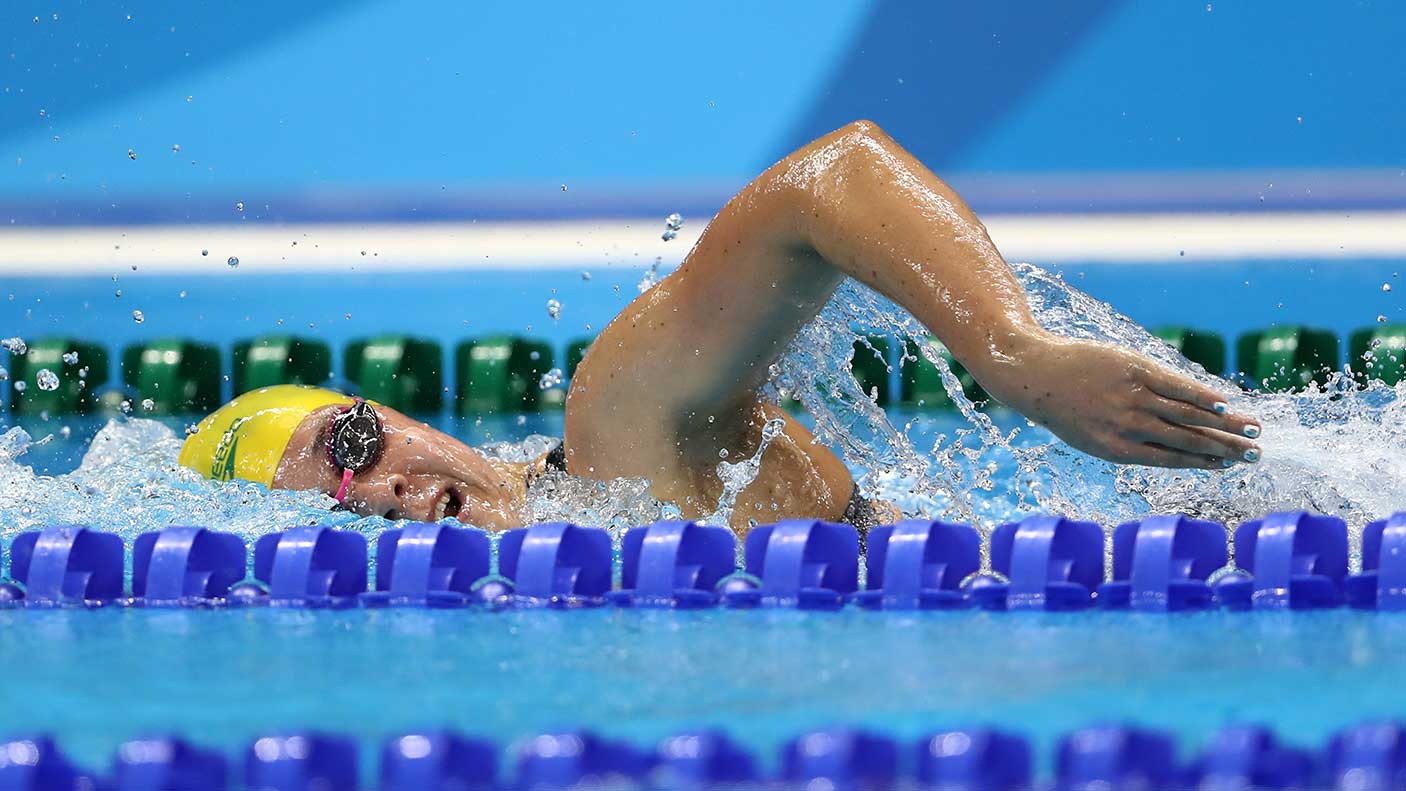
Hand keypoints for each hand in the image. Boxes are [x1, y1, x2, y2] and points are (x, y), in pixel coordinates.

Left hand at [986, 335, 1261, 468]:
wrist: (1035, 376)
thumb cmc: (1065, 407)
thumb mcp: (1092, 437)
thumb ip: (1131, 441)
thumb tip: (1171, 446)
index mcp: (1118, 450)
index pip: (1172, 460)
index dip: (1205, 463)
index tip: (1231, 467)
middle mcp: (1129, 427)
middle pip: (1187, 439)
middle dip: (1225, 448)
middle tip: (1256, 455)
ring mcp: (1132, 398)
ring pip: (1187, 415)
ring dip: (1224, 424)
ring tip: (1253, 430)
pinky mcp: (1134, 370)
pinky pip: (1175, 386)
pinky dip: (1202, 396)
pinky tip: (1225, 404)